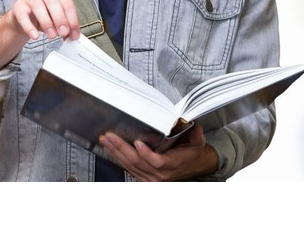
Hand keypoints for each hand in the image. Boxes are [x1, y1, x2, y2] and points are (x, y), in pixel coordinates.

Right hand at [0, 0, 79, 71]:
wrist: (24, 18)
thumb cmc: (44, 16)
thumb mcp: (57, 20)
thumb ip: (66, 26)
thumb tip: (73, 36)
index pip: (67, 3)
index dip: (72, 19)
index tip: (74, 33)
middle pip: (53, 2)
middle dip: (60, 19)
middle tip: (63, 32)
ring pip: (38, 6)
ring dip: (47, 23)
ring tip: (52, 35)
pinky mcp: (19, 6)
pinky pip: (23, 16)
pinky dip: (29, 27)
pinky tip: (35, 36)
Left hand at [99, 124, 218, 181]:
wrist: (191, 165)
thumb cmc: (191, 153)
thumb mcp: (197, 142)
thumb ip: (196, 135)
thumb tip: (195, 126)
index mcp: (173, 164)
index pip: (157, 161)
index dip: (146, 153)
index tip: (137, 142)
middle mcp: (160, 174)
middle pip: (137, 162)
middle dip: (121, 148)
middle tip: (110, 137)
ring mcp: (151, 177)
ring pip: (130, 166)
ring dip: (116, 152)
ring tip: (106, 140)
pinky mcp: (145, 178)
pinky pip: (129, 169)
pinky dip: (119, 158)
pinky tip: (110, 149)